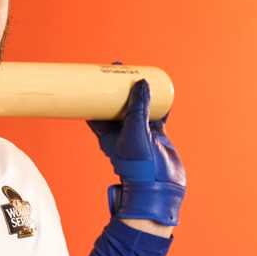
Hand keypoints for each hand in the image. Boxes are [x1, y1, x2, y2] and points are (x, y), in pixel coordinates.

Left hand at [87, 75, 185, 226]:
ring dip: (139, 92)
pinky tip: (163, 90)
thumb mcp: (135, 131)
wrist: (159, 186)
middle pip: (116, 103)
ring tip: (141, 74)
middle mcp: (121, 132)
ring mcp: (139, 132)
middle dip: (118, 87)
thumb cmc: (139, 165)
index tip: (95, 74)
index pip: (95, 108)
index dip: (93, 91)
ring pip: (138, 106)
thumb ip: (138, 107)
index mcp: (107, 133)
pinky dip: (159, 102)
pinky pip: (156, 113)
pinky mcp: (156, 135)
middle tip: (120, 68)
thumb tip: (141, 81)